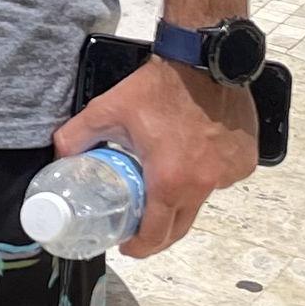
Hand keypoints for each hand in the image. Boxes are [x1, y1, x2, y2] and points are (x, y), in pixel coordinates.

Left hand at [53, 56, 256, 257]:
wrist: (203, 59)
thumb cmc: (158, 86)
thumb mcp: (108, 109)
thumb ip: (77, 135)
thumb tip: (59, 155)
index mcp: (170, 181)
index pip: (155, 233)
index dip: (139, 246)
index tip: (127, 246)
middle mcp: (204, 185)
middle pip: (181, 227)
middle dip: (159, 234)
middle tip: (141, 228)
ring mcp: (229, 174)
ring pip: (202, 199)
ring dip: (182, 197)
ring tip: (163, 177)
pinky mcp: (244, 161)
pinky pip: (222, 178)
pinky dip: (205, 173)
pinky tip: (192, 152)